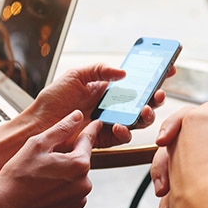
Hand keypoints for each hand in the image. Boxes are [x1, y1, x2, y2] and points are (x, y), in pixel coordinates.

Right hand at [0, 110, 98, 207]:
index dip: (91, 130)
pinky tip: (44, 194)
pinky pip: (71, 199)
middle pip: (80, 163)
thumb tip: (77, 116)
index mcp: (79, 164)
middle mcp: (84, 184)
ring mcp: (78, 202)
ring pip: (76, 182)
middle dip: (67, 159)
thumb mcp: (37, 144)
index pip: (87, 141)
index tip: (97, 123)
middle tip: (44, 163)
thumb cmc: (17, 177)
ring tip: (41, 181)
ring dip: (64, 178)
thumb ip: (61, 128)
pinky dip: (61, 195)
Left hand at [25, 63, 168, 147]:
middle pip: (143, 101)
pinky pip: (123, 136)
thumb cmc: (53, 100)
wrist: (39, 125)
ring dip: (146, 115)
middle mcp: (113, 105)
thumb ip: (99, 70)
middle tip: (158, 93)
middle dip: (156, 97)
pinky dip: (126, 131)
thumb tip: (123, 72)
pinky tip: (120, 125)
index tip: (168, 68)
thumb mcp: (75, 76)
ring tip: (145, 110)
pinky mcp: (105, 138)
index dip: (154, 75)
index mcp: (108, 88)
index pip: (136, 80)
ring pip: (138, 120)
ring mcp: (111, 122)